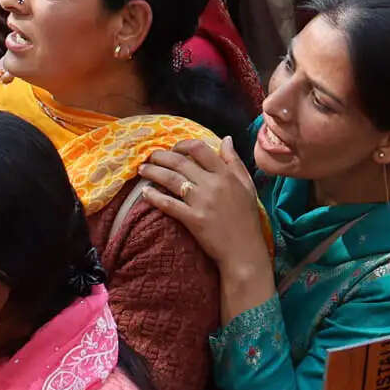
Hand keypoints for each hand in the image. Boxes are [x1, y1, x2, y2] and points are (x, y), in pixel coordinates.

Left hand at [134, 136, 273, 287]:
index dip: (181, 145)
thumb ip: (234, 161)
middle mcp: (213, 184)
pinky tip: (145, 193)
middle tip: (150, 156)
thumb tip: (226, 139)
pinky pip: (169, 204)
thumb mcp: (247, 185)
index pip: (199, 149)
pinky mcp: (193, 219)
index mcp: (226, 174)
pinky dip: (154, 197)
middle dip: (161, 156)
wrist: (244, 250)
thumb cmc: (247, 218)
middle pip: (180, 162)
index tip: (173, 148)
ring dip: (153, 172)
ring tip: (142, 170)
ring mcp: (202, 202)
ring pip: (171, 180)